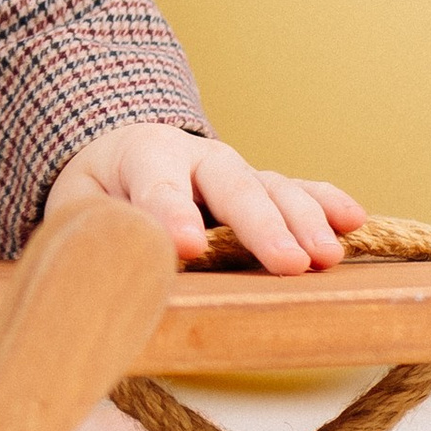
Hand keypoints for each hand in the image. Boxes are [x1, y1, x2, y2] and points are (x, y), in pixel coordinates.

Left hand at [48, 122, 360, 275]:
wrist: (121, 158)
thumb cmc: (99, 193)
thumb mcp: (77, 209)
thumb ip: (94, 234)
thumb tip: (108, 274)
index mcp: (143, 156)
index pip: (157, 185)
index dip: (170, 214)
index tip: (185, 247)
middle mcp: (198, 159)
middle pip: (231, 187)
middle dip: (260, 225)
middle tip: (286, 262)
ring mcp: (236, 174)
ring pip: (273, 189)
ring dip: (304, 222)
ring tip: (326, 256)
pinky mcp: (263, 190)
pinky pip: (301, 191)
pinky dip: (327, 203)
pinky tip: (353, 221)